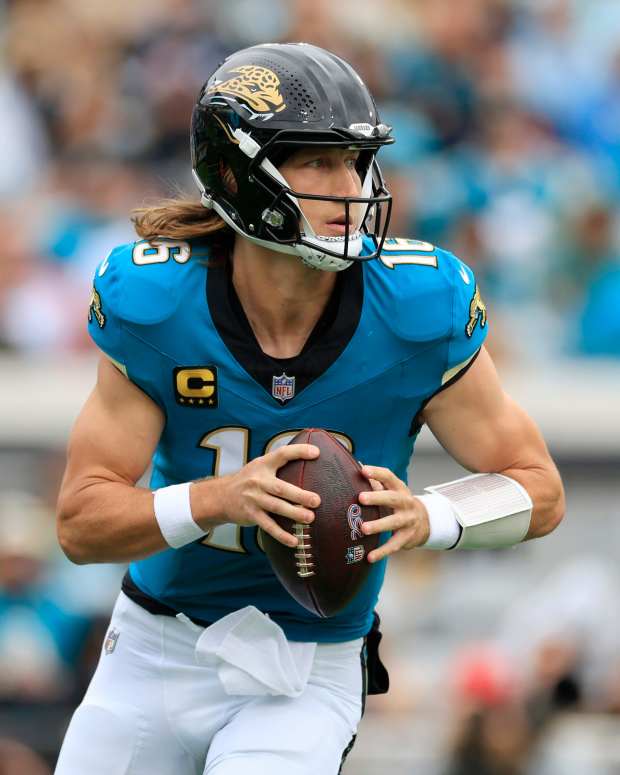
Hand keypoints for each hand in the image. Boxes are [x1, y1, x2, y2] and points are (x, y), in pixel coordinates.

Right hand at [194, 444, 320, 547]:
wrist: (221, 496)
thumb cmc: (249, 479)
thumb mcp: (260, 466)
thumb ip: (280, 463)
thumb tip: (312, 456)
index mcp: (263, 465)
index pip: (282, 454)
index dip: (298, 452)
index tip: (316, 452)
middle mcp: (258, 481)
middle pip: (280, 488)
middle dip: (299, 495)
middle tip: (316, 501)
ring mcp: (253, 499)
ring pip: (276, 507)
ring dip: (294, 513)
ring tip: (310, 518)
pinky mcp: (251, 515)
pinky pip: (268, 526)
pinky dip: (281, 535)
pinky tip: (294, 541)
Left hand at [358, 465, 429, 562]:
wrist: (425, 522)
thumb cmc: (399, 503)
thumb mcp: (392, 491)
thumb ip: (375, 481)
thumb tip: (356, 465)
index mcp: (399, 488)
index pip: (389, 477)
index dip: (377, 473)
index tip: (363, 470)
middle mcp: (405, 503)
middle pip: (392, 499)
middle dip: (377, 498)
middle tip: (361, 498)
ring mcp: (408, 521)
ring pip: (393, 523)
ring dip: (378, 525)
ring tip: (363, 528)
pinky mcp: (407, 538)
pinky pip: (394, 545)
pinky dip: (382, 552)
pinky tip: (369, 557)